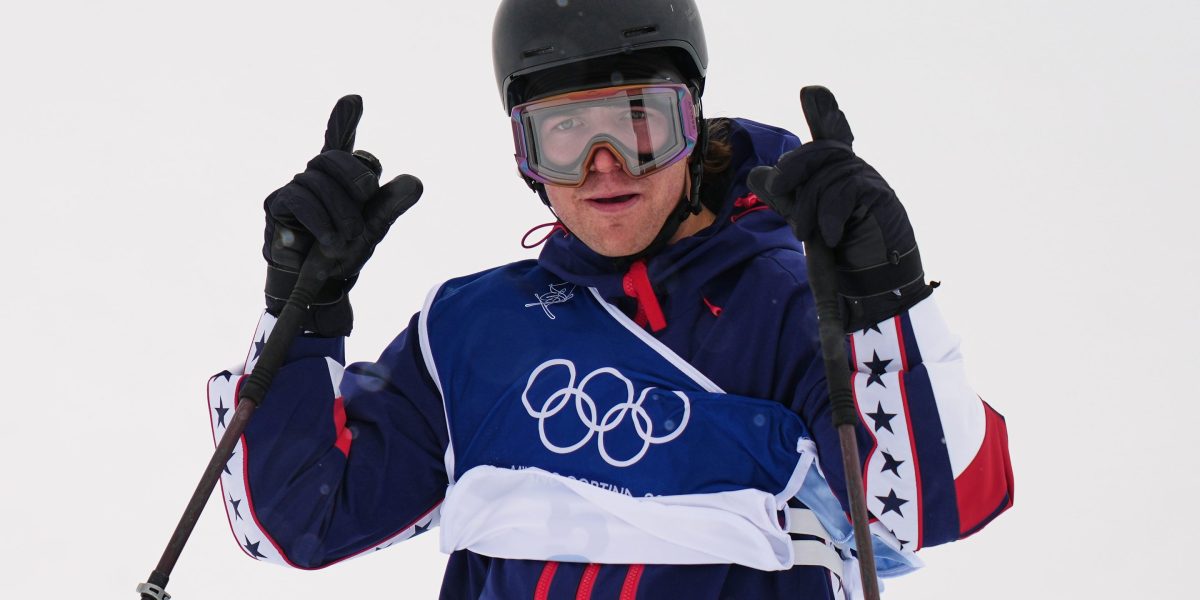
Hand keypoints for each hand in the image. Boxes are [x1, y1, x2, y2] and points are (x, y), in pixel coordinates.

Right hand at [263, 95, 422, 335]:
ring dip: (340, 211)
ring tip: (349, 237)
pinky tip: (331, 240)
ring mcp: (295, 188)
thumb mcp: (374, 226)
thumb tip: (416, 181)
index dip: (344, 120)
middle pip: (333, 157)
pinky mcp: (278, 205)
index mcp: (341, 177)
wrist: (319, 284)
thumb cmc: (345, 251)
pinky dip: (321, 220)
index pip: (341, 142)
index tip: (354, 100)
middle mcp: (316, 176)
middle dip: (355, 175)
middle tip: (369, 197)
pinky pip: (301, 200)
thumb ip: (393, 203)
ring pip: (318, 181)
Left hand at [747, 86, 930, 328]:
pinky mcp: (881, 198)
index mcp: (839, 176)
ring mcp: (872, 183)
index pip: (833, 135)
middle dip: (793, 168)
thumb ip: (785, 197)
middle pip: (821, 151)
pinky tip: (832, 237)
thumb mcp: (806, 221)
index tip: (812, 91)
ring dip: (809, 205)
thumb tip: (756, 173)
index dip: (824, 112)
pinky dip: (831, 215)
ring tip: (808, 233)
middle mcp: (857, 173)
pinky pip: (846, 191)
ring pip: (828, 174)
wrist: (872, 288)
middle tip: (777, 190)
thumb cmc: (842, 257)